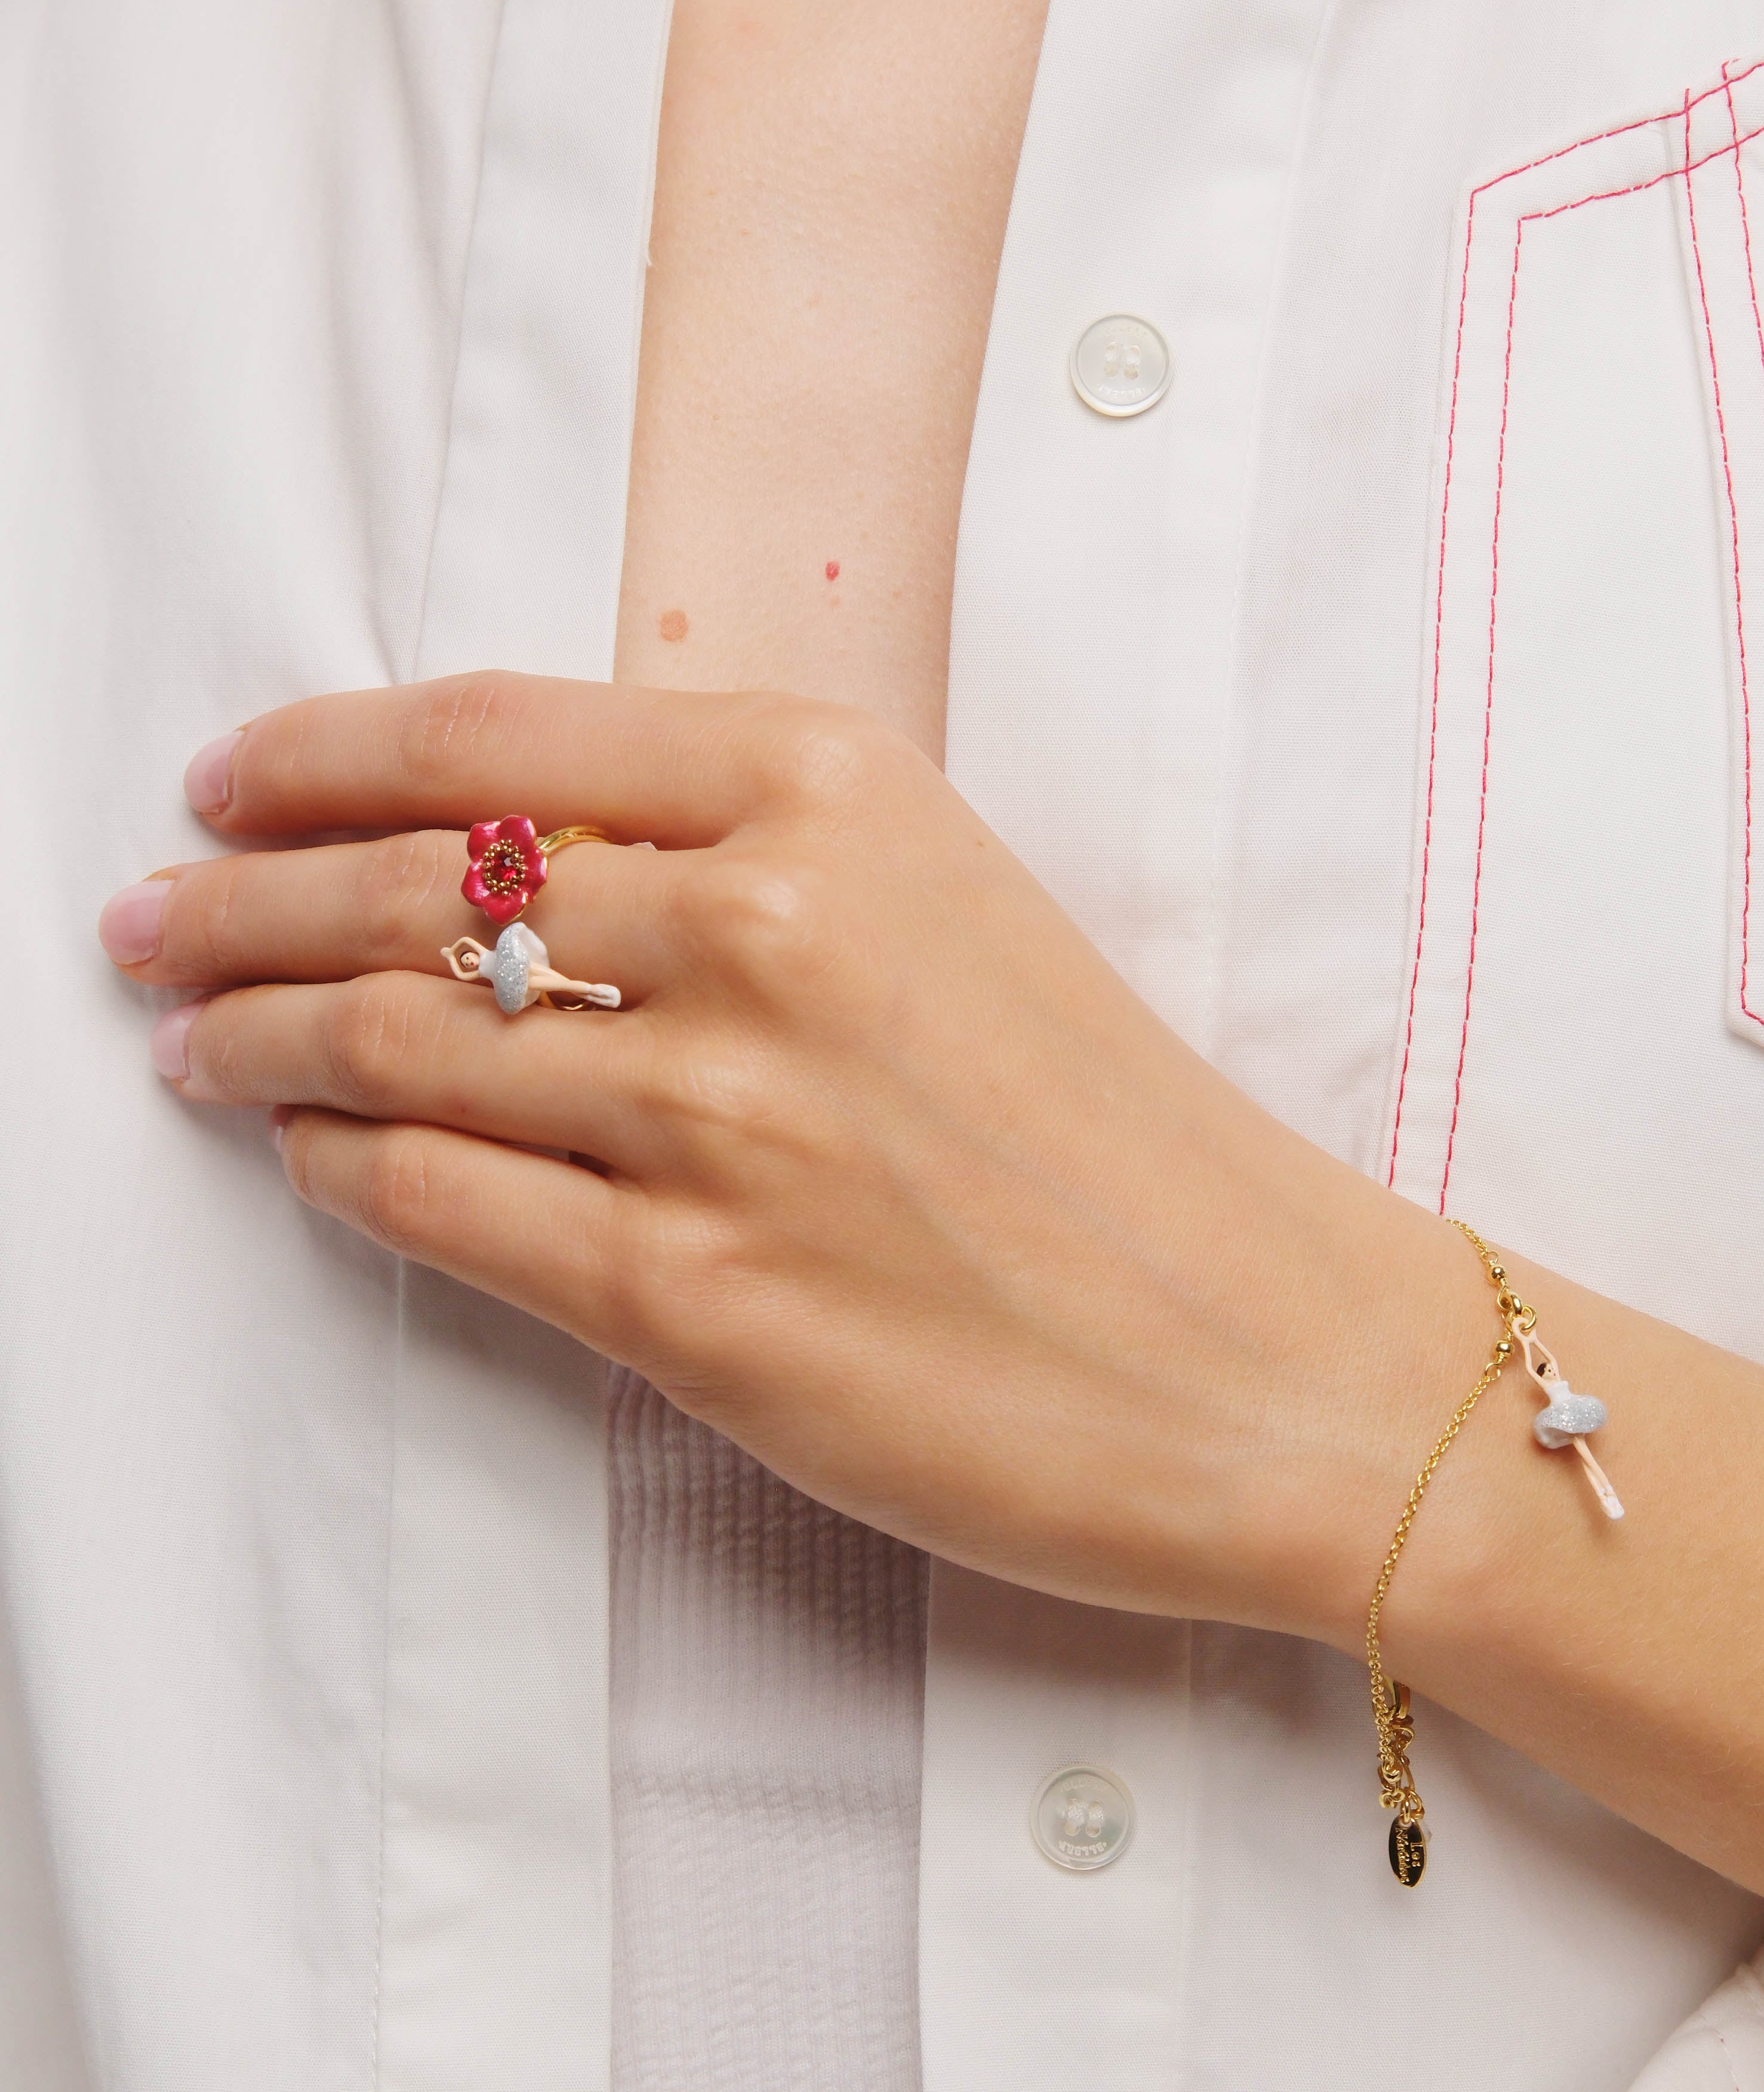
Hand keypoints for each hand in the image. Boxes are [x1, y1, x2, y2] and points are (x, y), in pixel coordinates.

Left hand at [101, 674, 1464, 1636]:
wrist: (1280, 1356)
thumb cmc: (1133, 1144)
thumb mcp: (963, 915)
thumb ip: (761, 860)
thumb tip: (525, 867)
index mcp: (839, 796)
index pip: (489, 735)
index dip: (313, 753)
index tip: (225, 782)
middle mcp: (769, 932)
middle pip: (409, 887)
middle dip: (236, 903)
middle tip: (155, 923)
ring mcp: (727, 1125)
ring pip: (394, 1049)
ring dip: (252, 1042)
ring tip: (191, 1048)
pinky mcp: (703, 1306)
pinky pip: (445, 1213)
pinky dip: (346, 1176)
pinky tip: (311, 1161)